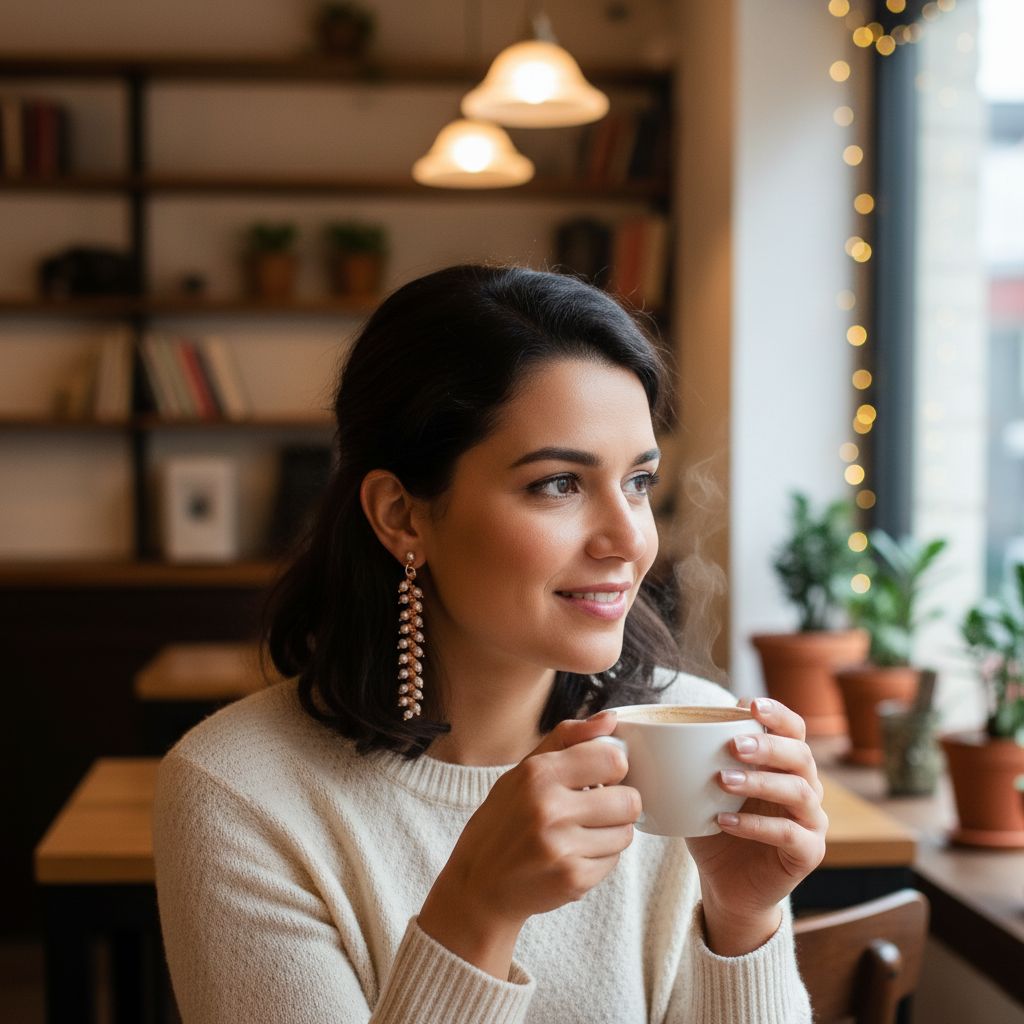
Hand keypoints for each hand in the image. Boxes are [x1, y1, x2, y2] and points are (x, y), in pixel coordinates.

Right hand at [418, 711, 640, 976]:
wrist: (478, 885)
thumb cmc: (503, 821)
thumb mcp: (523, 771)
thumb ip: (568, 738)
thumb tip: (611, 719)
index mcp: (538, 773)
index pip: (614, 759)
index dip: (613, 768)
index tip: (599, 777)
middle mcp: (549, 808)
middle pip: (630, 800)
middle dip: (618, 804)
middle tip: (594, 809)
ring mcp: (561, 847)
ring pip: (626, 833)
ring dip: (610, 833)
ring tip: (580, 833)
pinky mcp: (572, 880)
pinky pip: (614, 862)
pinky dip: (599, 859)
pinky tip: (572, 856)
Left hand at [686, 698, 827, 949]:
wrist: (726, 884)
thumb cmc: (716, 826)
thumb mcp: (704, 788)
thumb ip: (697, 758)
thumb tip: (660, 726)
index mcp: (784, 764)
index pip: (793, 730)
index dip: (778, 714)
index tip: (750, 704)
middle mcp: (805, 787)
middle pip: (800, 755)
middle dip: (768, 746)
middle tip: (734, 745)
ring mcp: (811, 821)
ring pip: (799, 791)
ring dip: (760, 781)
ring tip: (723, 781)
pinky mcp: (808, 852)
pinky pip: (789, 834)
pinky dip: (757, 825)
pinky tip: (725, 821)